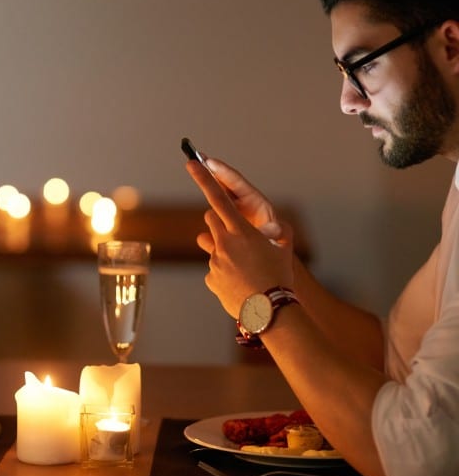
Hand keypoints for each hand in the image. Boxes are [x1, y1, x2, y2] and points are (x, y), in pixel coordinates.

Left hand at [186, 159, 293, 317]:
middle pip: (211, 219)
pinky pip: (214, 269)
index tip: (191, 163)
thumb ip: (279, 233)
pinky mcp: (210, 279)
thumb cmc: (280, 278)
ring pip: (212, 246)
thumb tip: (274, 228)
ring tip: (243, 266)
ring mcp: (214, 262)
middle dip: (220, 221)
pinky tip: (239, 283)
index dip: (204, 179)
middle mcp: (223, 244)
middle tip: (236, 233)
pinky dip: (224, 272)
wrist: (270, 311)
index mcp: (241, 231)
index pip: (218, 198)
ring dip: (224, 250)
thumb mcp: (285, 250)